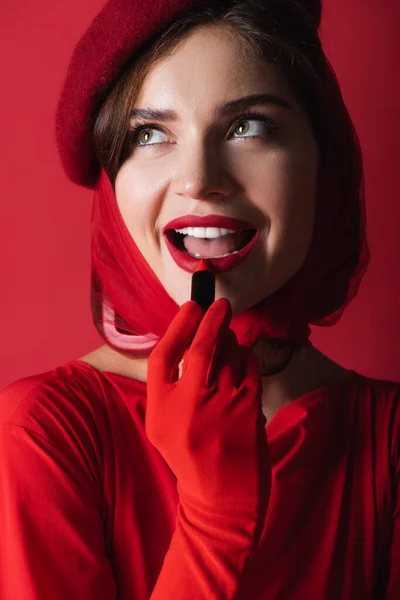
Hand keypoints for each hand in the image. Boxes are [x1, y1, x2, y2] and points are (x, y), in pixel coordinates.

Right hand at [146, 298, 270, 516]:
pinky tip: (243, 361)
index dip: (178, 326)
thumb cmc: (191, 456)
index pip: (163, 357)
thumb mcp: (163, 427)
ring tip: (229, 346)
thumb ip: (168, 389)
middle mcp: (188, 407)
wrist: (222, 497)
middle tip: (220, 304)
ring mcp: (221, 409)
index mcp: (161, 410)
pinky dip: (248, 358)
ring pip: (230, 357)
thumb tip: (190, 339)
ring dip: (232, 343)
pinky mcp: (248, 412)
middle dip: (212, 320)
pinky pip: (250, 369)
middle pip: (200, 349)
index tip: (191, 306)